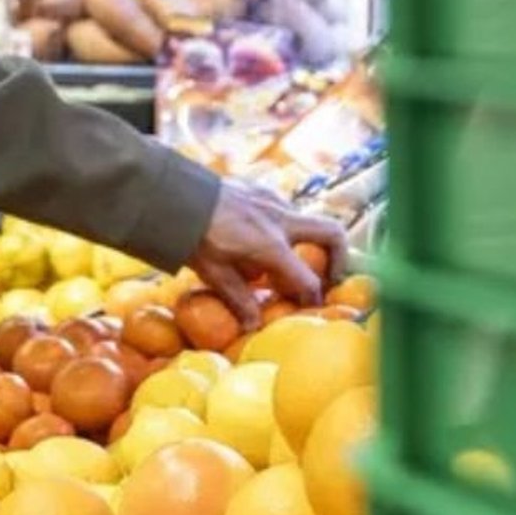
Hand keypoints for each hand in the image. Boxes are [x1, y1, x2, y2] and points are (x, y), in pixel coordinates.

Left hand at [186, 178, 347, 330]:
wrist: (175, 196)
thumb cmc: (194, 237)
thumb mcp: (214, 274)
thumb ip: (239, 300)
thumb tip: (252, 325)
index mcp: (272, 246)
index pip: (308, 280)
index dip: (314, 298)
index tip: (311, 306)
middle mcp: (281, 220)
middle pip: (332, 233)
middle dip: (339, 257)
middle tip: (328, 276)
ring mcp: (273, 200)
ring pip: (308, 219)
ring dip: (306, 241)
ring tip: (284, 261)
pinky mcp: (261, 189)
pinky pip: (284, 209)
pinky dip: (284, 226)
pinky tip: (259, 238)